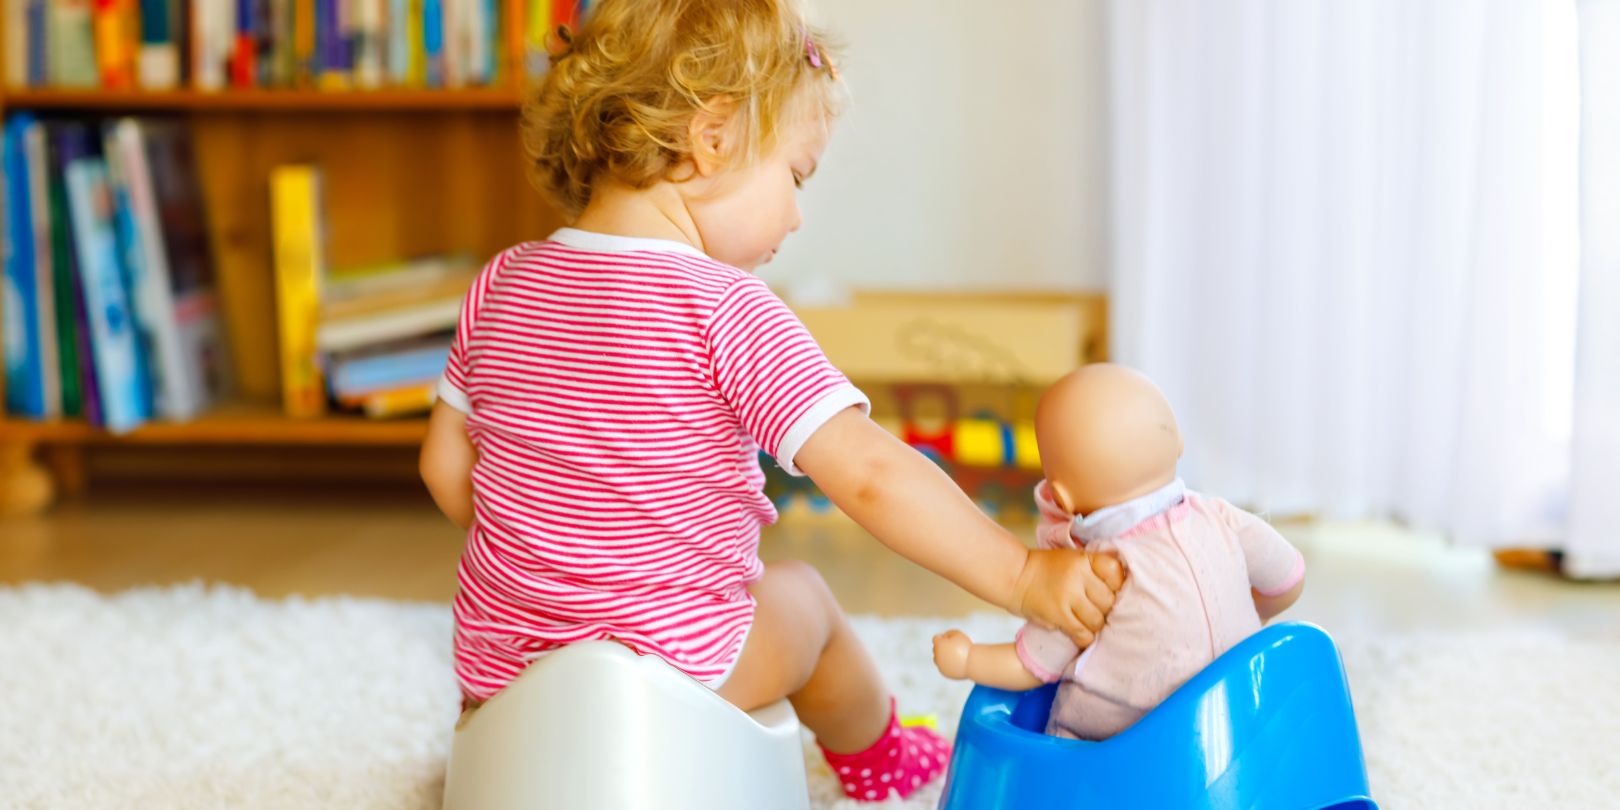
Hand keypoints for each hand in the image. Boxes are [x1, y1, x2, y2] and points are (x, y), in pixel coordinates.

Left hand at [932, 630, 973, 679]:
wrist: (972, 663)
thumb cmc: (966, 647)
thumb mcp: (958, 634)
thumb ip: (948, 633)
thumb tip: (943, 637)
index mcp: (939, 645)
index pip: (936, 639)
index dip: (943, 638)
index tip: (952, 640)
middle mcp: (937, 655)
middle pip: (936, 648)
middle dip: (942, 647)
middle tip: (954, 647)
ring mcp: (940, 664)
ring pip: (937, 658)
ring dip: (942, 656)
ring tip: (952, 655)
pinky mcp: (944, 672)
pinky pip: (943, 666)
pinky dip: (947, 664)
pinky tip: (955, 662)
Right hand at [1012, 548, 1126, 647]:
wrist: (1014, 576)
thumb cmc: (1046, 568)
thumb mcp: (1071, 558)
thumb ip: (1094, 570)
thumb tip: (1121, 592)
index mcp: (1084, 559)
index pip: (1116, 572)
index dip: (1117, 586)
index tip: (1110, 591)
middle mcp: (1078, 576)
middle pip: (1109, 600)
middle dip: (1106, 609)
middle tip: (1098, 611)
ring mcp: (1068, 596)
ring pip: (1097, 619)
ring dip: (1095, 625)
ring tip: (1088, 623)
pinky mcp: (1058, 615)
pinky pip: (1082, 633)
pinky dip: (1085, 637)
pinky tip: (1082, 635)